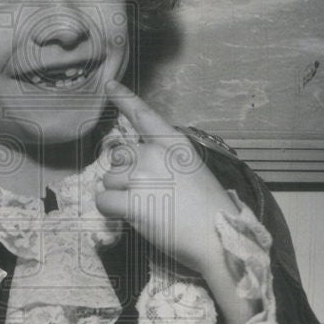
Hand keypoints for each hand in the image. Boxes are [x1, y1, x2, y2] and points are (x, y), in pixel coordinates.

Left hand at [95, 81, 233, 275]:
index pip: (144, 116)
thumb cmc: (208, 209)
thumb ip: (164, 160)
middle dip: (124, 177)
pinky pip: (104, 201)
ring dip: (119, 195)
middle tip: (149, 196)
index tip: (109, 85)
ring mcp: (144, 177)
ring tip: (147, 207)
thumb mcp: (192, 170)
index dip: (125, 98)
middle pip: (118, 158)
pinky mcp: (134, 203)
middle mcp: (156, 154)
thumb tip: (133, 164)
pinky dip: (111, 211)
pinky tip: (131, 217)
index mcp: (174, 144)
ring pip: (109, 180)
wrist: (220, 238)